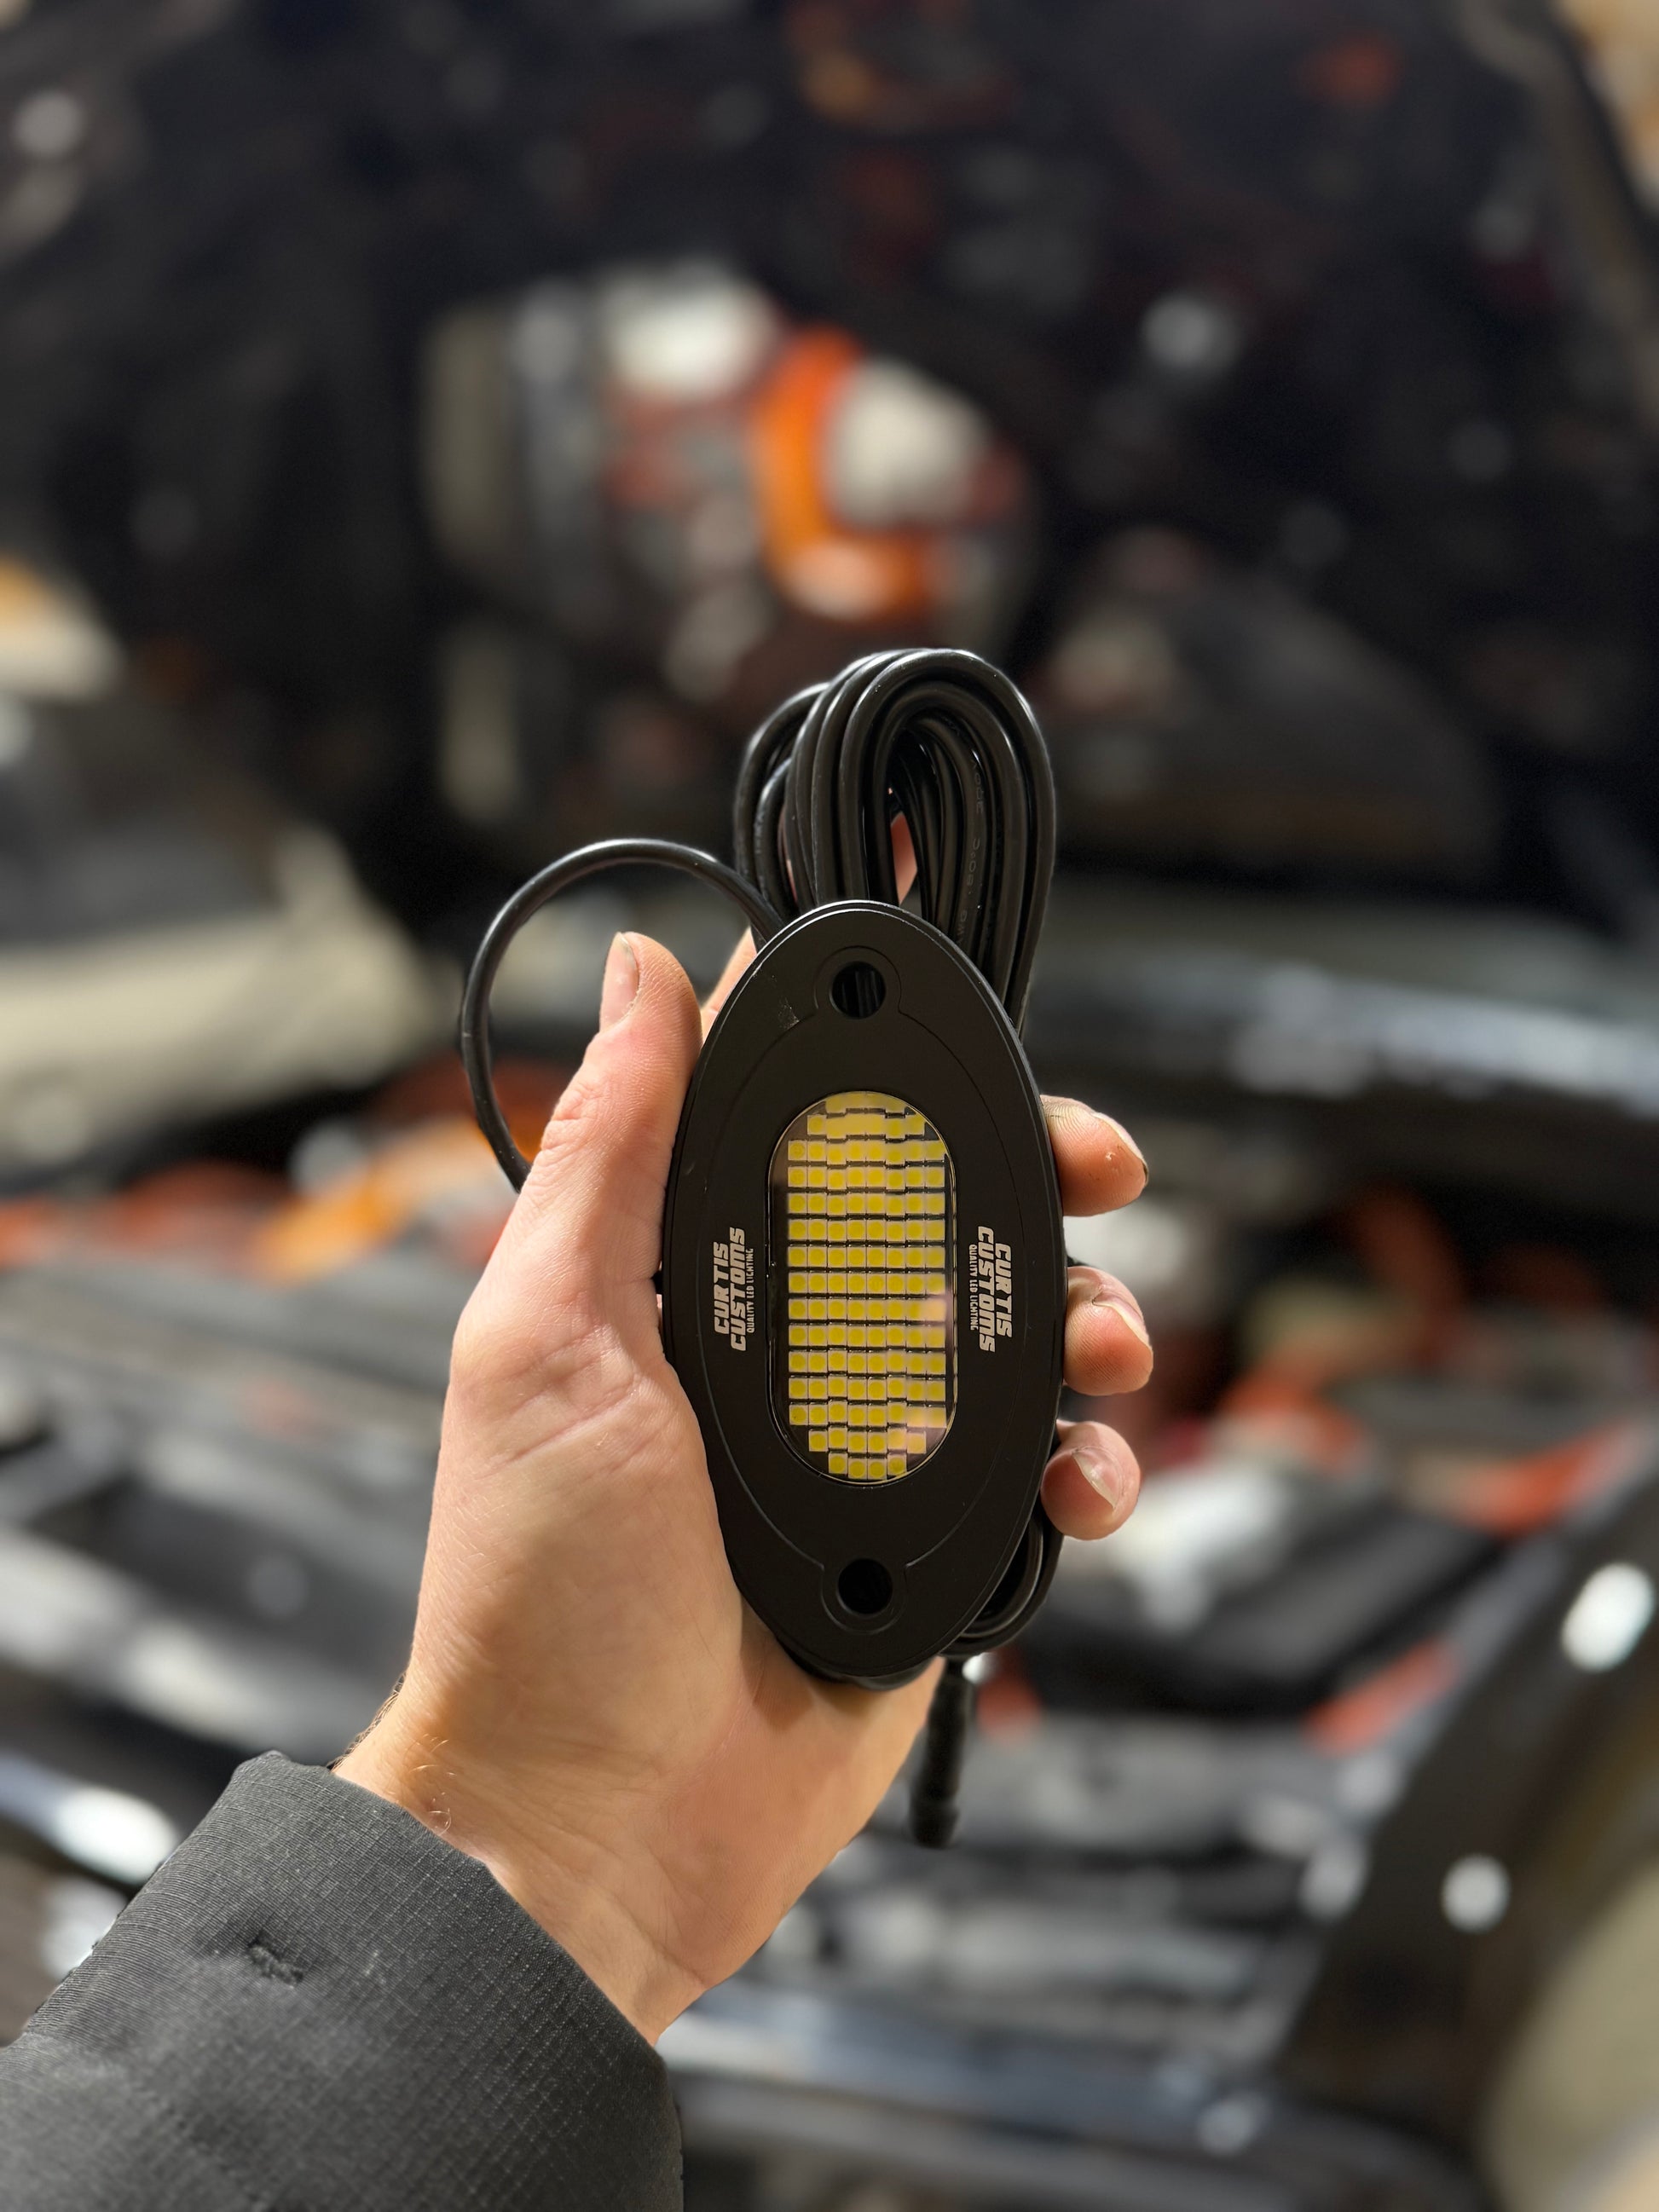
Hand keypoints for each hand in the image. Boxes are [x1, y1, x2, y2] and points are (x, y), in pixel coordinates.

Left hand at [337, 929, 1150, 2040]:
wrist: (601, 1819)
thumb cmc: (542, 1591)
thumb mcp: (549, 1339)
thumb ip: (610, 1152)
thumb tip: (643, 971)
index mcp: (685, 1274)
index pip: (799, 1118)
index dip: (885, 1053)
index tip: (958, 1010)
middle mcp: (783, 1343)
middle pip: (938, 1213)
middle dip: (1033, 1179)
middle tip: (1098, 1170)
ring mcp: (866, 1441)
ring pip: (1013, 1332)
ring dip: (1084, 1314)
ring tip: (1101, 1346)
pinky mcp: (931, 1541)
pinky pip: (1041, 1472)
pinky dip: (1090, 1461)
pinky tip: (1087, 1477)